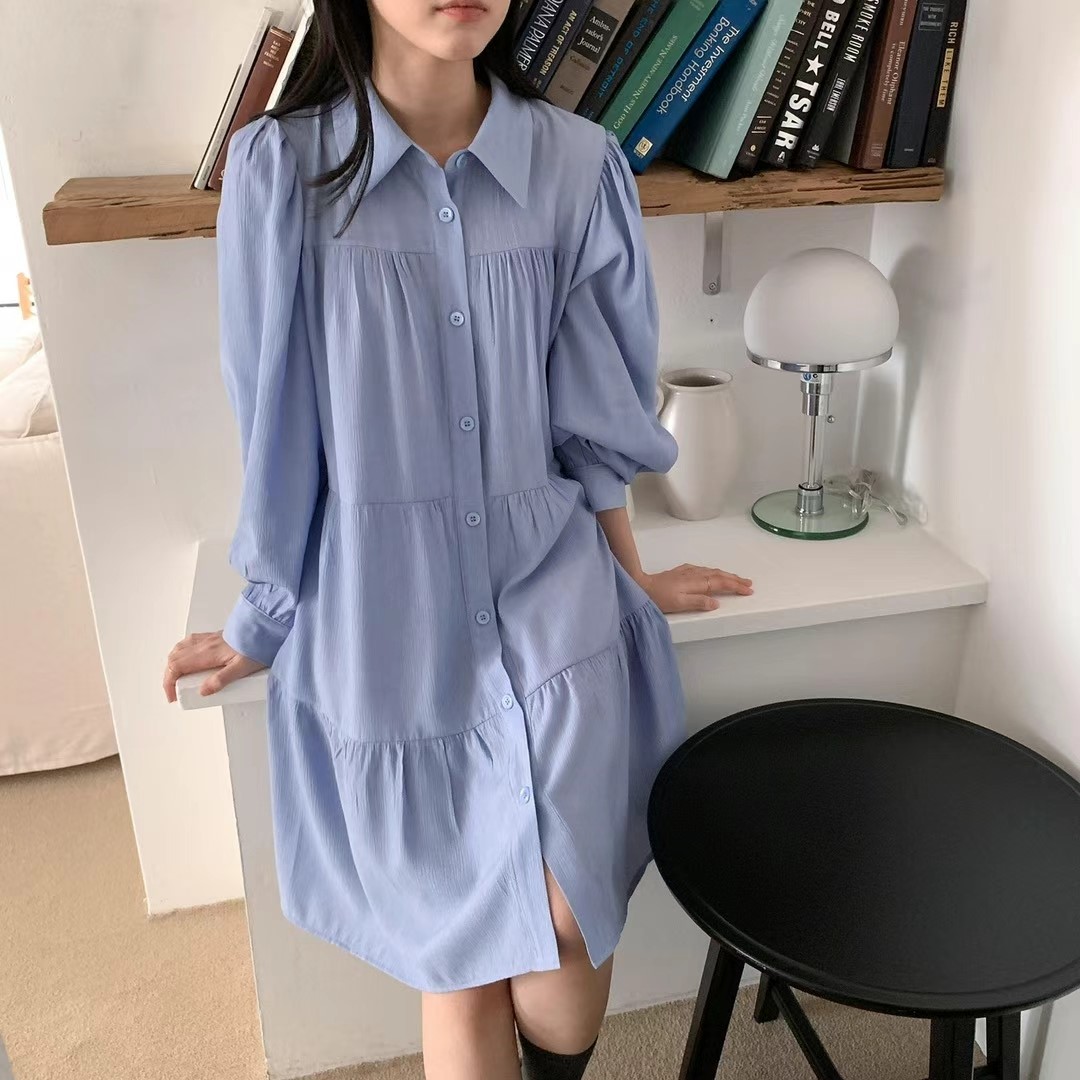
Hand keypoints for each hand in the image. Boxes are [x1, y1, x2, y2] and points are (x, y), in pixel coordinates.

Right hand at [162, 630, 266, 702]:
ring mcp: (207, 639)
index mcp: (207, 652)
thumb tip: (202, 691)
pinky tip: (188, 660)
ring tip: (177, 679)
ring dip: (173, 664)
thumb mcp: (241, 668)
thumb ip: (221, 680)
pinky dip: (181, 653)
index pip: (176, 666)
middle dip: (168, 676)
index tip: (172, 696)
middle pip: (174, 658)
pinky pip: (188, 643)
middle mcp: (204, 644)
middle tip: (173, 692)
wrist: (265, 628)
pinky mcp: (213, 637)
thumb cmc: (256, 647)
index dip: (168, 683)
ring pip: (179, 649)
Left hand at [635, 563, 752, 614]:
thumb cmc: (658, 598)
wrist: (640, 586)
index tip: (748, 590)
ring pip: (711, 571)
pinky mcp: (680, 571)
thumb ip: (698, 602)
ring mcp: (687, 571)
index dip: (735, 586)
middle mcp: (694, 574)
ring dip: (725, 574)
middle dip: (735, 579)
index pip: (721, 583)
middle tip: (749, 583)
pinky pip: (703, 570)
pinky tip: (712, 573)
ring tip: (736, 579)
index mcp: (696, 583)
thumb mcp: (679, 604)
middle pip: (719, 575)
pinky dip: (713, 572)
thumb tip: (716, 603)